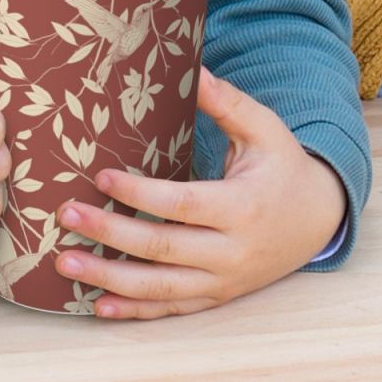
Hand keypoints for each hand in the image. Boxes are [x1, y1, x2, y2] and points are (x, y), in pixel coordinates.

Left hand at [51, 67, 347, 318]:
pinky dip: (134, 312)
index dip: (140, 194)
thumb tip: (195, 69)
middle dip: (109, 233)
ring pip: (160, 288)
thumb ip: (228, 104)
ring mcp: (224, 280)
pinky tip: (99, 306)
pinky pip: (171, 310)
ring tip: (64, 263)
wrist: (317, 220)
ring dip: (108, 279)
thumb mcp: (265, 130)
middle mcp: (233, 251)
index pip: (182, 204)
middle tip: (66, 215)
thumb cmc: (283, 167)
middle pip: (162, 248)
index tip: (101, 177)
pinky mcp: (217, 297)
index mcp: (244, 206)